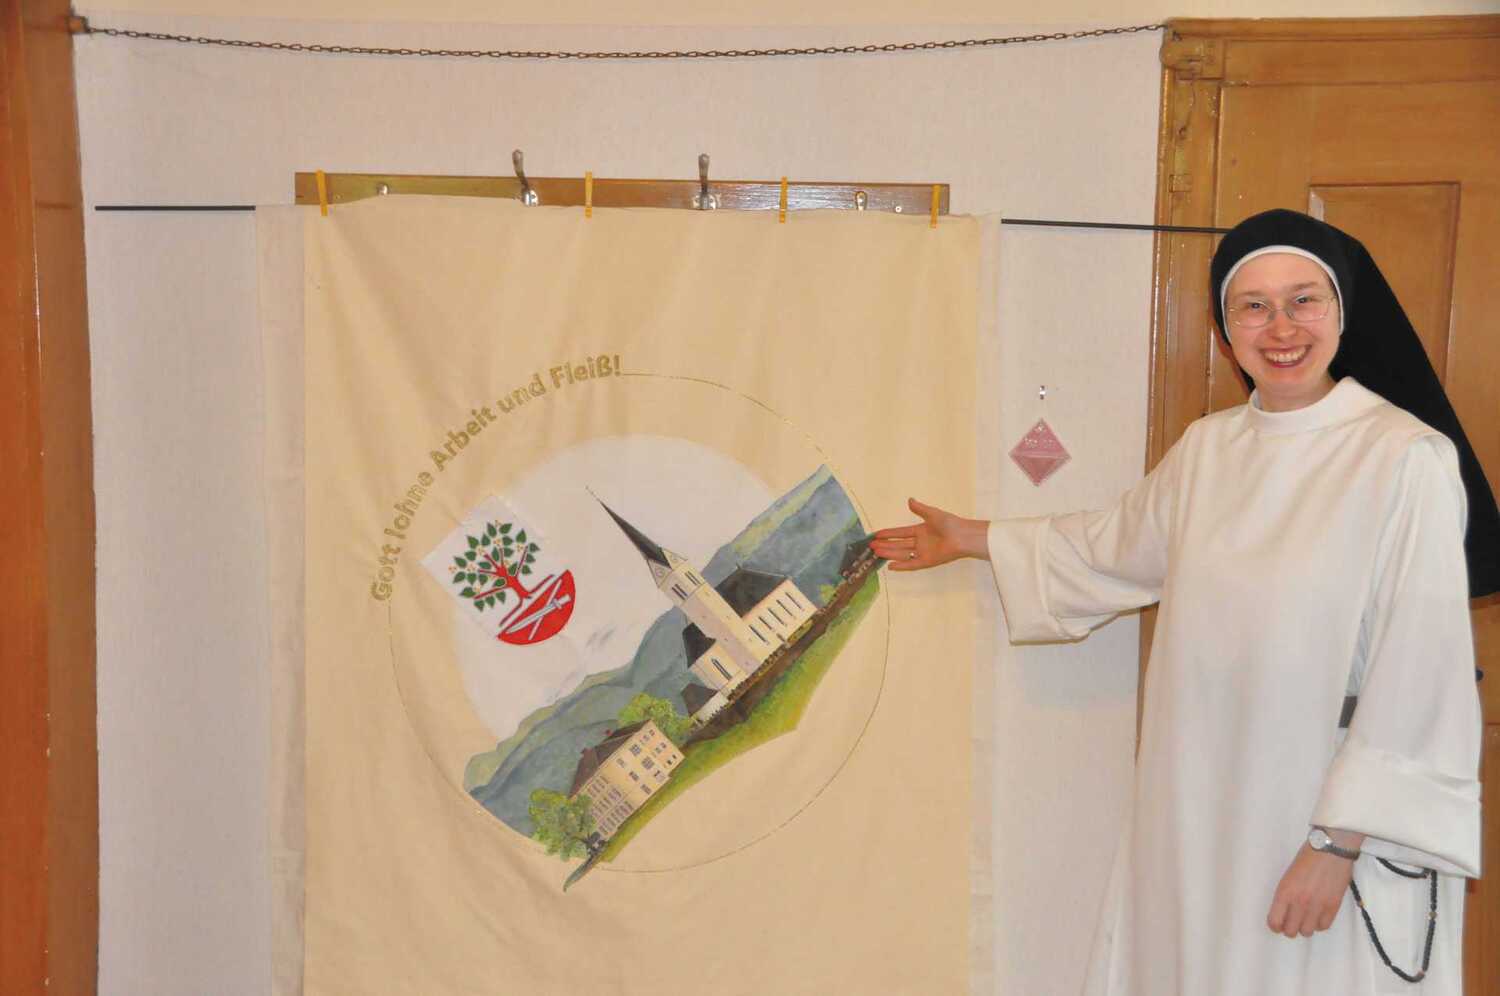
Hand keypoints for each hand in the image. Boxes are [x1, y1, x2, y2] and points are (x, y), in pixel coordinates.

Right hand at [869, 498, 988, 571]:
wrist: (963, 536)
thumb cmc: (950, 523)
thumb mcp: (932, 514)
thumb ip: (920, 509)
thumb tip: (909, 500)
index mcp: (921, 530)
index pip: (900, 533)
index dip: (888, 534)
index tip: (876, 535)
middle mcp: (920, 542)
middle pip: (898, 544)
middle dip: (885, 545)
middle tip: (871, 546)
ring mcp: (923, 552)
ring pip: (902, 553)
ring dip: (889, 553)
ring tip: (876, 553)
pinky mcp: (927, 561)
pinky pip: (912, 564)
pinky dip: (902, 565)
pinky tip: (890, 566)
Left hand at [1266, 831, 1363, 937]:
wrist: (1331, 849)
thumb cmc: (1307, 857)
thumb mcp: (1288, 875)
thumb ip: (1286, 894)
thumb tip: (1284, 911)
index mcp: (1285, 892)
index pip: (1275, 921)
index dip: (1275, 926)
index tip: (1277, 924)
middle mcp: (1300, 902)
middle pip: (1291, 931)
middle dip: (1289, 928)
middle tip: (1292, 921)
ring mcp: (1317, 906)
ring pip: (1307, 932)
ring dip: (1305, 927)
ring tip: (1306, 918)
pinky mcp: (1333, 907)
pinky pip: (1323, 926)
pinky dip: (1319, 924)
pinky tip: (1318, 915)